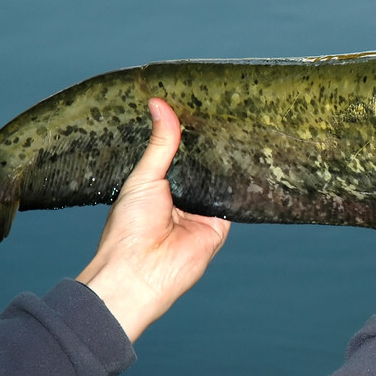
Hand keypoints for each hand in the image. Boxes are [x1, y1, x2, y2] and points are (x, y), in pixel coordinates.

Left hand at [77, 98, 230, 341]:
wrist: (141, 271)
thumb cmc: (129, 230)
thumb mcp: (144, 177)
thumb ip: (160, 143)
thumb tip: (159, 104)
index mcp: (160, 186)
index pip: (180, 154)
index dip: (187, 133)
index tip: (198, 104)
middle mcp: (183, 197)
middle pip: (203, 165)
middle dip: (210, 145)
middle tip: (224, 111)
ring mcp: (203, 211)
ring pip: (220, 179)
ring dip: (225, 162)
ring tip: (238, 127)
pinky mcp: (221, 224)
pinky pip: (234, 199)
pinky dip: (238, 183)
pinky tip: (246, 158)